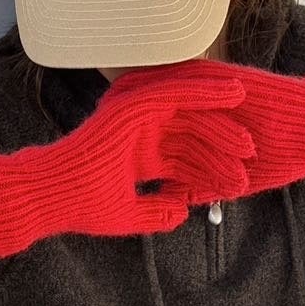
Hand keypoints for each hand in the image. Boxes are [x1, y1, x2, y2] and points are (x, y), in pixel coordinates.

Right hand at [0, 71, 254, 268]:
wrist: (53, 194)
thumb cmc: (83, 206)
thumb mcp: (128, 214)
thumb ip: (155, 211)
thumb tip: (181, 211)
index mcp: (140, 156)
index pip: (184, 158)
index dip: (211, 168)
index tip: (238, 181)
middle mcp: (141, 133)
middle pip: (191, 133)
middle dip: (221, 143)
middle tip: (251, 154)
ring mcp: (138, 116)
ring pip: (189, 109)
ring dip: (220, 114)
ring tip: (249, 117)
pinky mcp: (134, 104)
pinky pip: (178, 91)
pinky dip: (205, 90)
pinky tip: (232, 93)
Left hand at [110, 57, 304, 193]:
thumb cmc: (285, 154)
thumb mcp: (235, 178)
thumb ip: (205, 186)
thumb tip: (174, 202)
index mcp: (206, 123)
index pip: (160, 127)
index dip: (130, 136)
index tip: (101, 150)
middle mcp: (208, 104)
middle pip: (155, 102)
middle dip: (122, 110)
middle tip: (92, 120)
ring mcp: (217, 90)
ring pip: (169, 87)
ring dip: (139, 91)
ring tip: (108, 100)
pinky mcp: (229, 79)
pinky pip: (195, 78)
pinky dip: (169, 82)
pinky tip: (144, 86)